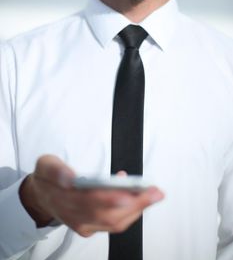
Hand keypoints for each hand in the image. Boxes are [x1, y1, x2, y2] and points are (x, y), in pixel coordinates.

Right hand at [19, 155, 163, 236]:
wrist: (41, 195)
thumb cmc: (47, 178)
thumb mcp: (45, 165)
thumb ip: (56, 171)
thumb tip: (69, 178)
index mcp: (62, 198)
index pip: (88, 201)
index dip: (109, 199)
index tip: (127, 194)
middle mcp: (74, 216)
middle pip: (107, 215)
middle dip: (134, 204)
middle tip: (154, 192)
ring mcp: (83, 224)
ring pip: (113, 222)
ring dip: (137, 210)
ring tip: (153, 194)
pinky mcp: (90, 226)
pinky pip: (113, 224)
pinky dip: (129, 212)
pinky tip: (138, 197)